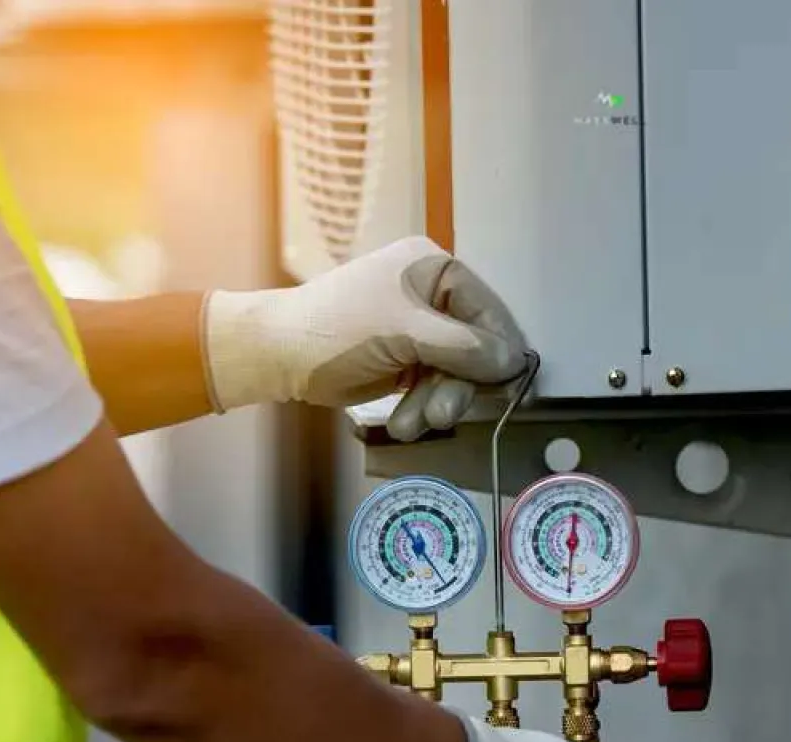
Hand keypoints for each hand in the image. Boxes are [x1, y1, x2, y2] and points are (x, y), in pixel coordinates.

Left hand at [202, 236, 528, 439]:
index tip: (507, 388)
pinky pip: (434, 389)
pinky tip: (403, 422)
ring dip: (436, 404)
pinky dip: (421, 409)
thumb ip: (462, 346)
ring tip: (411, 423)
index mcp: (433, 269)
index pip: (487, 311)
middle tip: (442, 413)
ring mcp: (419, 332)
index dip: (499, 351)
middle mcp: (431, 297)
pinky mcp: (407, 362)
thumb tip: (513, 361)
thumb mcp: (404, 331)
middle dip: (456, 386)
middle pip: (474, 349)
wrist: (277, 356)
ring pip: (455, 376)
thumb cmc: (334, 329)